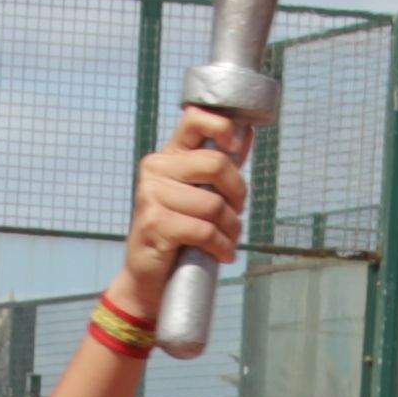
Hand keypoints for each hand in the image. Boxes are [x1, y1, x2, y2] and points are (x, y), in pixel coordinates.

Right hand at [117, 113, 255, 307]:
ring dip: (231, 229)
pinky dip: (221, 246)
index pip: (194, 119)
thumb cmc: (179, 233)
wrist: (149, 277)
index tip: (235, 148)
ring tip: (227, 241)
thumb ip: (218, 166)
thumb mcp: (198, 194)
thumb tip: (248, 132)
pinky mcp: (154, 224)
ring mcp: (151, 196)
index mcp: (167, 156)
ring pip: (214, 204)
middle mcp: (155, 169)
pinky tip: (222, 253)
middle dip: (238, 194)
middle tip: (236, 214)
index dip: (222, 126)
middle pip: (216, 164)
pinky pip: (204, 230)